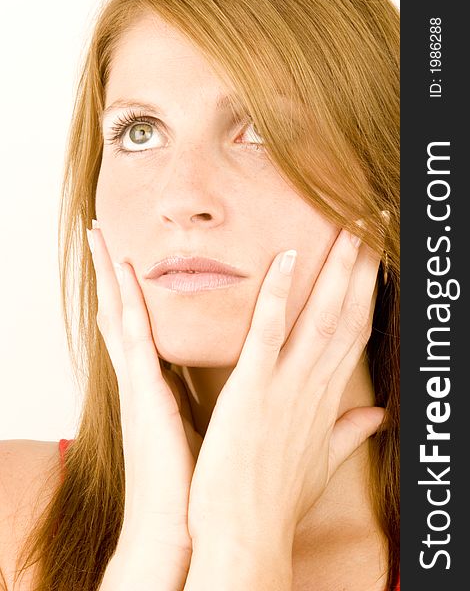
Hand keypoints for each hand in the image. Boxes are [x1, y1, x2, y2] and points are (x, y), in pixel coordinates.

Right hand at [87, 221, 201, 586]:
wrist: (174, 528)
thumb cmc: (190, 481)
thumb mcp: (203, 427)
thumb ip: (206, 399)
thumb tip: (229, 382)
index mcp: (154, 386)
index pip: (139, 329)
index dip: (130, 294)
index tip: (128, 262)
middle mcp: (139, 378)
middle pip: (121, 313)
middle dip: (111, 273)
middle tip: (102, 234)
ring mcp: (137, 383)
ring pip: (121, 315)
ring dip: (110, 274)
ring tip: (101, 236)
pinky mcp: (144, 394)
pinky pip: (134, 337)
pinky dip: (126, 303)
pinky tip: (123, 272)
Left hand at [187, 222, 385, 548]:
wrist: (246, 534)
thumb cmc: (277, 498)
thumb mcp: (321, 462)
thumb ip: (349, 433)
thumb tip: (378, 417)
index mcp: (327, 398)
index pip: (355, 331)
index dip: (367, 291)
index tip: (373, 257)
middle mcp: (315, 385)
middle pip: (348, 312)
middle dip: (362, 264)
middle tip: (371, 220)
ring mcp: (286, 385)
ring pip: (320, 314)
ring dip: (336, 267)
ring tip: (347, 224)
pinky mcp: (252, 389)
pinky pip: (268, 333)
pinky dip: (277, 294)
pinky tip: (284, 256)